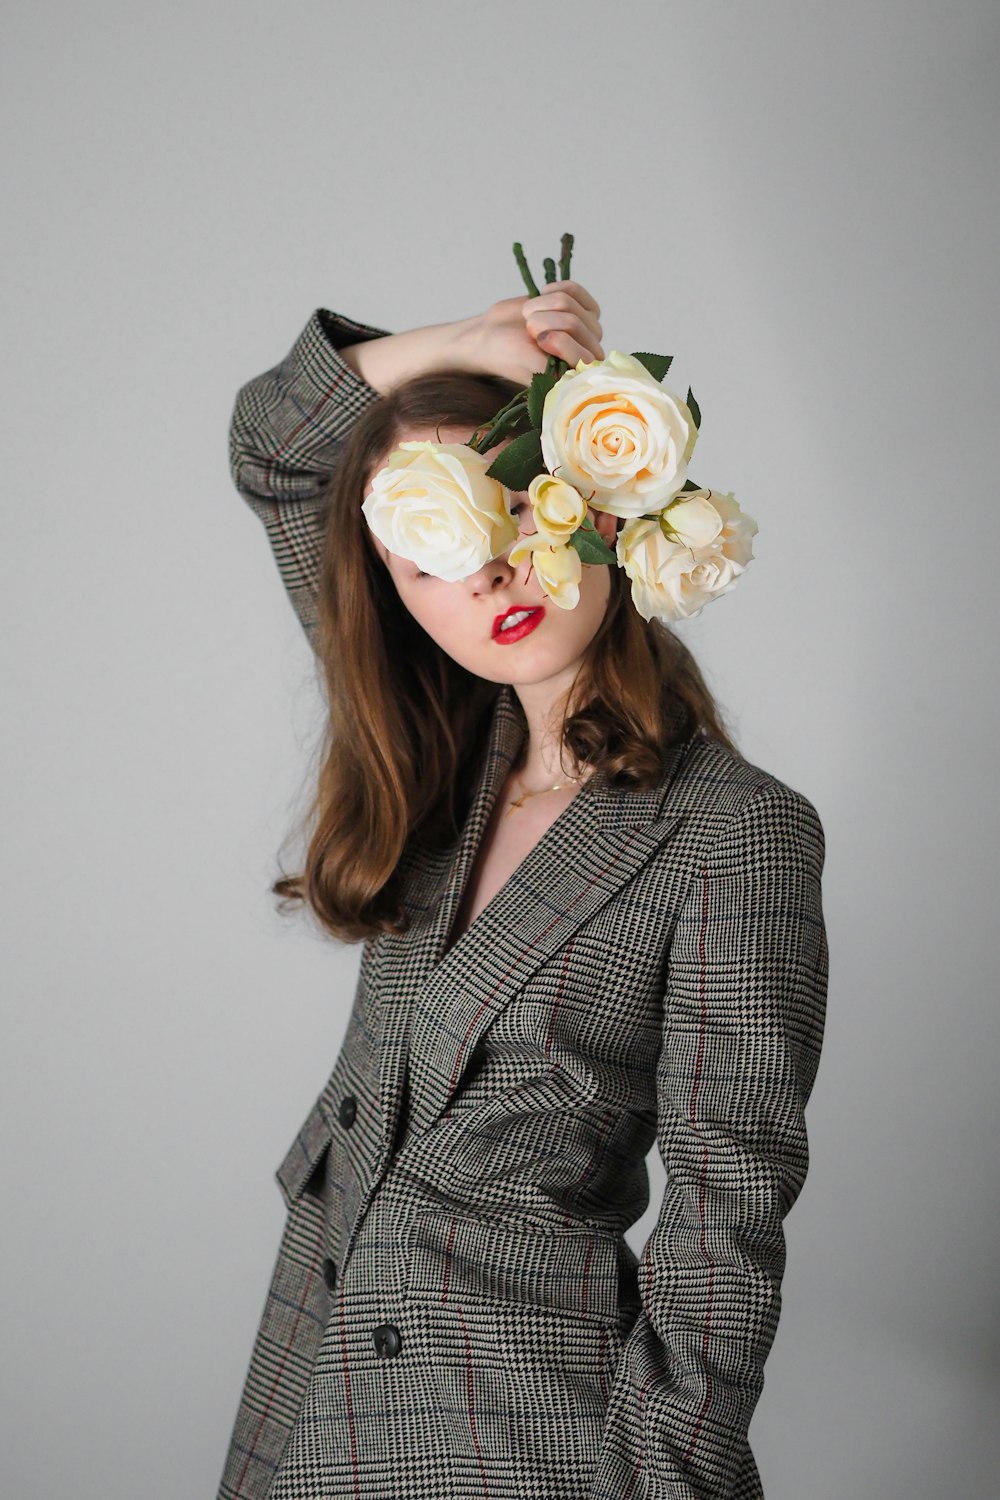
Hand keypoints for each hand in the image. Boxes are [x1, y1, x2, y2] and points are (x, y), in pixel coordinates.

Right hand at [457, 280, 604, 386]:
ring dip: (540, 306)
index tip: (536, 341)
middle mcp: (586, 352)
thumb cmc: (507, 355)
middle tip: (528, 331)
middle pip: (573, 322)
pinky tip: (540, 301)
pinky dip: (549, 291)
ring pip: (569, 303)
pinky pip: (573, 289)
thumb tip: (584, 364)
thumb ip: (558, 369)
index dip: (558, 342)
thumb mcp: (531, 366)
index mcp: (577, 375)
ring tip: (529, 319)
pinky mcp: (579, 305)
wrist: (492, 335)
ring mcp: (585, 327)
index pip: (584, 355)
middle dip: (542, 322)